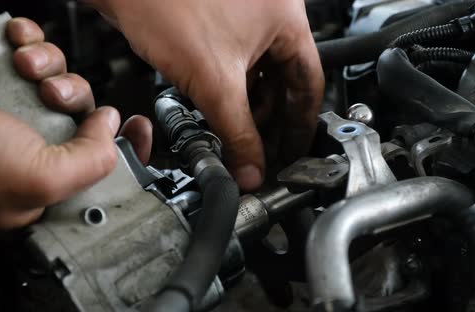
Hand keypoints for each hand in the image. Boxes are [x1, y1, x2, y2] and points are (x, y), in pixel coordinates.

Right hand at [0, 18, 151, 229]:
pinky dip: (30, 41)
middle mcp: (27, 150)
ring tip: (28, 67)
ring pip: (59, 80)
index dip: (124, 148)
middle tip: (56, 94)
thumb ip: (89, 164)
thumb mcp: (36, 179)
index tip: (138, 125)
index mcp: (40, 187)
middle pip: (83, 116)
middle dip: (78, 96)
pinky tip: (20, 42)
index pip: (101, 171)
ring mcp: (9, 114)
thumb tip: (110, 129)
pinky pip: (30, 54)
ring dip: (52, 65)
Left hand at [86, 0, 324, 190]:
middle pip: (284, 81)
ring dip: (248, 105)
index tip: (292, 152)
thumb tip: (252, 168)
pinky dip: (231, 87)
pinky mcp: (221, 19)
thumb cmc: (165, 2)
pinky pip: (237, 61)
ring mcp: (246, 15)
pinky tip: (218, 107)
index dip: (300, 126)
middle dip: (269, 119)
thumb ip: (237, 133)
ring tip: (236, 133)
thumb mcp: (212, 80)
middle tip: (260, 150)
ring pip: (259, 72)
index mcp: (287, 18)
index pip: (309, 84)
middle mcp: (271, 13)